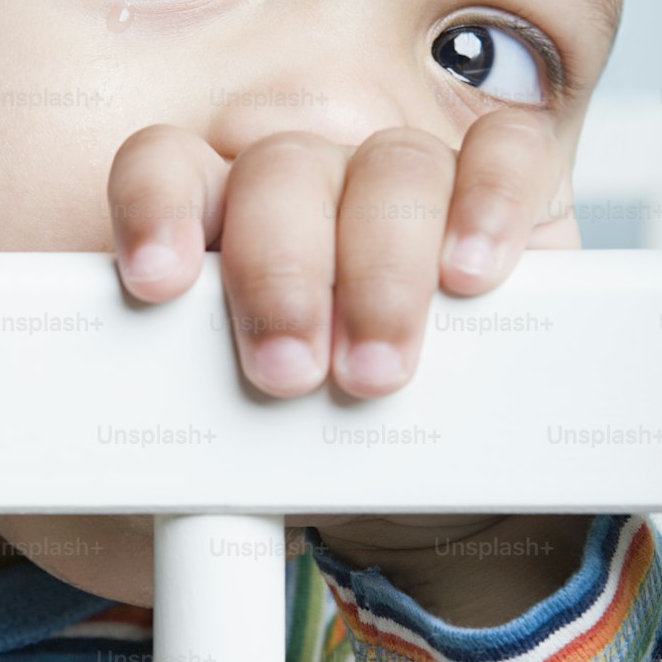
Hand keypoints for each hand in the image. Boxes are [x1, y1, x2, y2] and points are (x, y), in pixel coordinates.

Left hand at [108, 111, 582, 610]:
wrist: (421, 479)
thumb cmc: (316, 444)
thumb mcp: (243, 446)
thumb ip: (195, 440)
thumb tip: (165, 508)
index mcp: (224, 218)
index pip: (170, 165)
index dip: (156, 206)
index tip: (156, 281)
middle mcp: (313, 183)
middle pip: (283, 170)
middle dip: (281, 270)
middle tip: (286, 372)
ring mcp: (406, 180)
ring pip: (392, 167)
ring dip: (384, 270)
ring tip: (376, 369)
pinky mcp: (503, 188)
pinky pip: (506, 153)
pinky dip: (491, 201)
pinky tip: (470, 271)